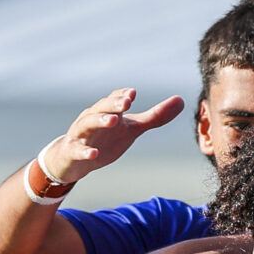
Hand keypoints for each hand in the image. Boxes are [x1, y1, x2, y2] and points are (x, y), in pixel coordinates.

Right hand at [42, 88, 186, 184]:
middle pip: (101, 107)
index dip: (122, 95)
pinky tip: (94, 154)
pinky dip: (85, 151)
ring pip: (87, 123)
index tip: (133, 93)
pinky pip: (77, 150)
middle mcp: (92, 118)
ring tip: (113, 121)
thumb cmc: (105, 139)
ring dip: (100, 120)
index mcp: (107, 111)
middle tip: (127, 102)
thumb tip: (181, 100)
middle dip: (113, 103)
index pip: (115, 99)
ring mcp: (81, 134)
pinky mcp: (72, 151)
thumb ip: (155, 116)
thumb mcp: (132, 128)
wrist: (73, 159)